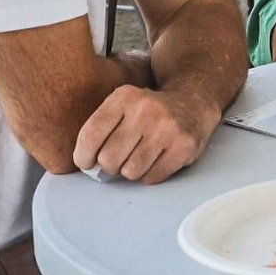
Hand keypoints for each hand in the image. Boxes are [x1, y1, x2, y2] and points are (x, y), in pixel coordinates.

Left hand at [72, 85, 217, 183]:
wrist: (192, 102)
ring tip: (139, 157)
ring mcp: (167, 128)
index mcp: (124, 97)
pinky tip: (156, 159)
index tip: (86, 162)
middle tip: (119, 158)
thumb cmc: (148, 111)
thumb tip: (85, 164)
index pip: (91, 135)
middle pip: (109, 159)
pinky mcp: (184, 145)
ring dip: (131, 171)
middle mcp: (146, 109)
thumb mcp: (122, 105)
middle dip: (110, 165)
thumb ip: (101, 129)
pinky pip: (152, 177)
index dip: (83, 156)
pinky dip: (149, 175)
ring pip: (130, 171)